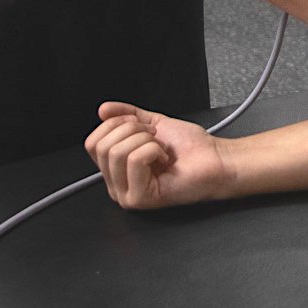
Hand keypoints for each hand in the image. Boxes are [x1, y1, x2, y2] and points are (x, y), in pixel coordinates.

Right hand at [85, 103, 229, 209]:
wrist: (215, 159)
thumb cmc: (191, 147)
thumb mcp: (153, 123)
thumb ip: (126, 115)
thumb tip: (103, 109)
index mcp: (115, 168)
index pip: (92, 142)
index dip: (116, 125)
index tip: (142, 128)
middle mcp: (116, 184)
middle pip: (102, 146)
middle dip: (133, 130)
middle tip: (154, 140)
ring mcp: (126, 194)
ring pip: (117, 152)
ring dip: (145, 141)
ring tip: (160, 151)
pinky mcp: (139, 199)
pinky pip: (134, 160)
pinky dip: (153, 150)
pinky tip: (164, 160)